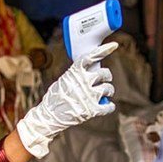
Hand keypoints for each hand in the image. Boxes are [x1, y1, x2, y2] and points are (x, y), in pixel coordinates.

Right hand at [16, 42, 118, 157]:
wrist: (48, 116)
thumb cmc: (55, 98)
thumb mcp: (64, 80)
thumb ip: (76, 74)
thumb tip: (89, 71)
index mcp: (75, 72)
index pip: (92, 56)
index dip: (104, 50)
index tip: (114, 45)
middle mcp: (84, 82)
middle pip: (105, 73)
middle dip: (107, 77)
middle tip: (105, 81)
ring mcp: (89, 96)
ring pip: (108, 89)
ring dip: (108, 91)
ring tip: (104, 94)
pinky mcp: (92, 110)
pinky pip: (109, 106)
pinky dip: (109, 106)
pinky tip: (107, 106)